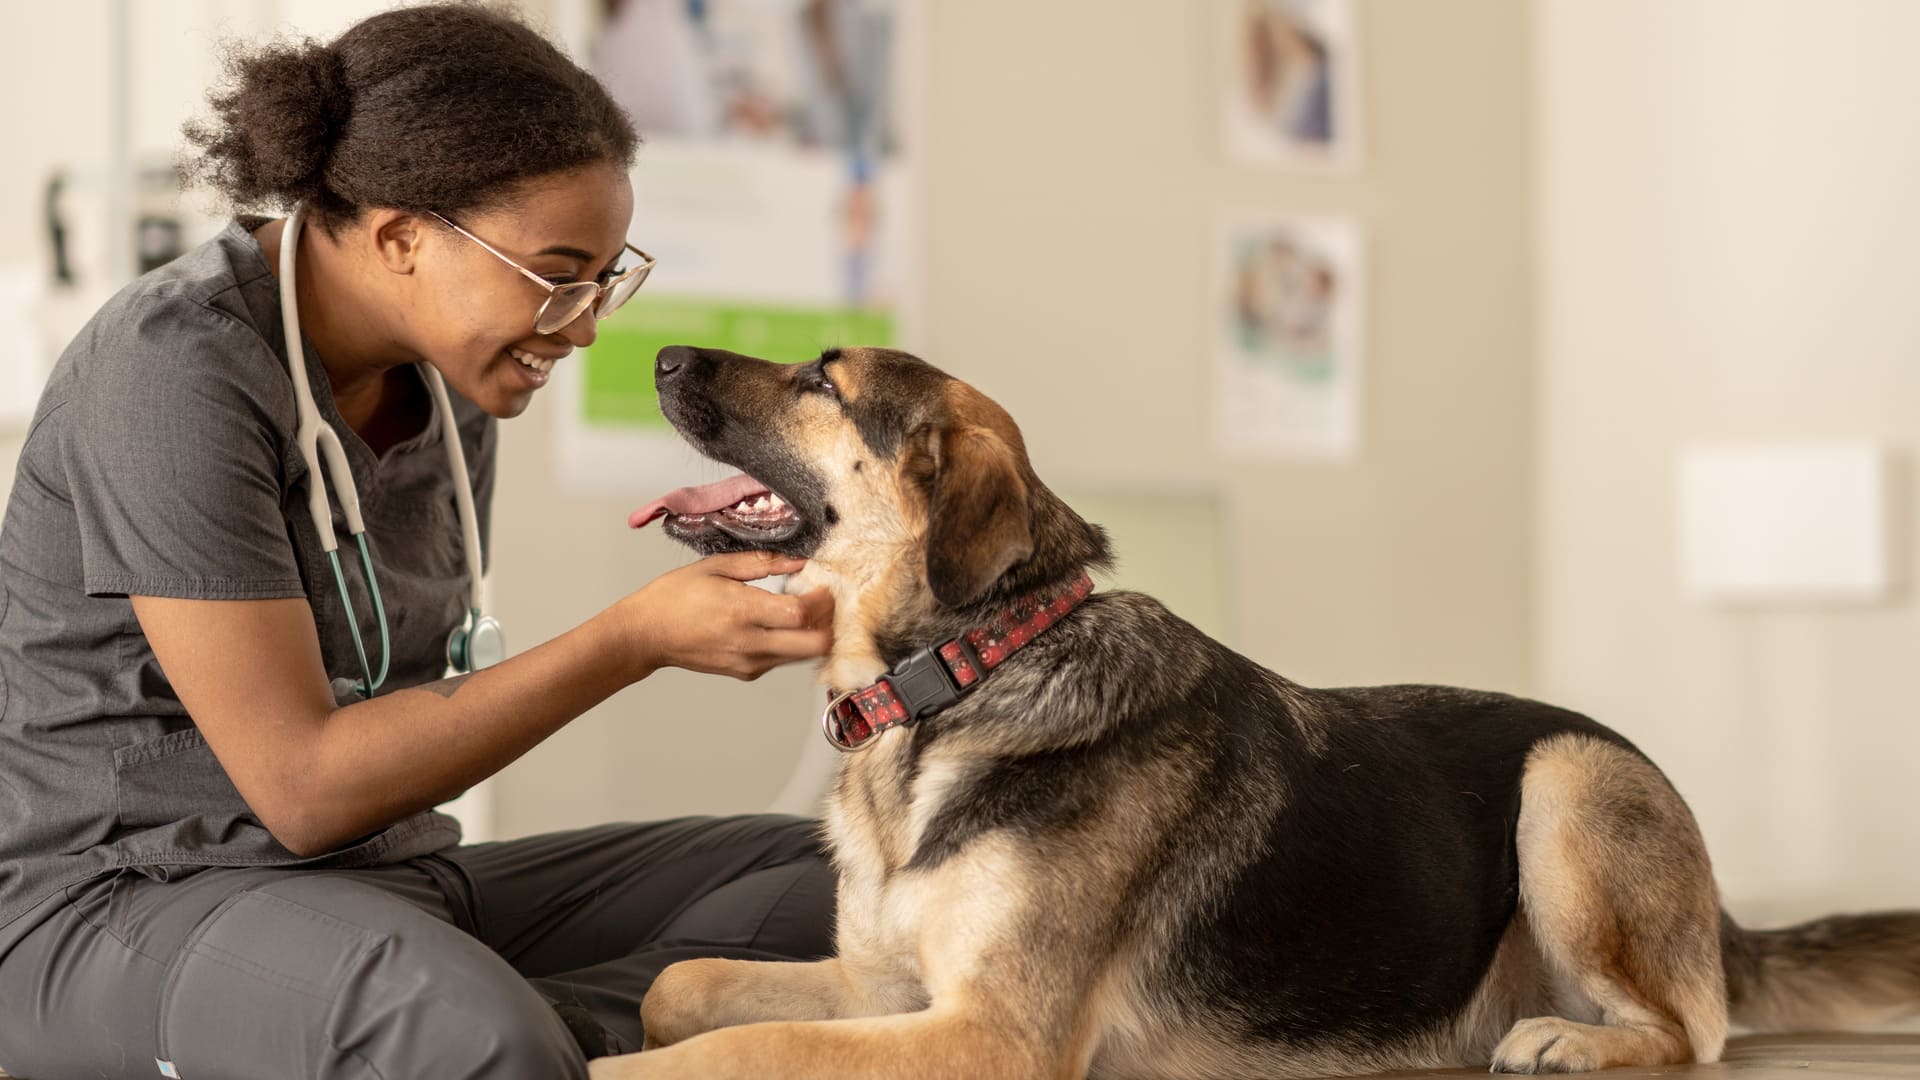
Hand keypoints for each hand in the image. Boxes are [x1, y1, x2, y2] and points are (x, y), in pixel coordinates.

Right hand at [619, 551, 834, 680]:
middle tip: (823, 603)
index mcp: (742, 611)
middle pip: (814, 644)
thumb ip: (761, 563)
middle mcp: (750, 642)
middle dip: (828, 622)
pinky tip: (780, 623)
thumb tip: (797, 561)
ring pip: (803, 655)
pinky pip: (783, 659)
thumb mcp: (715, 567)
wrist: (646, 635)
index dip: (822, 600)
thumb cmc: (674, 597)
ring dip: (813, 633)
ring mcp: (749, 662)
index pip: (801, 613)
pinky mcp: (746, 672)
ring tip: (803, 609)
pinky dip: (792, 642)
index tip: (823, 586)